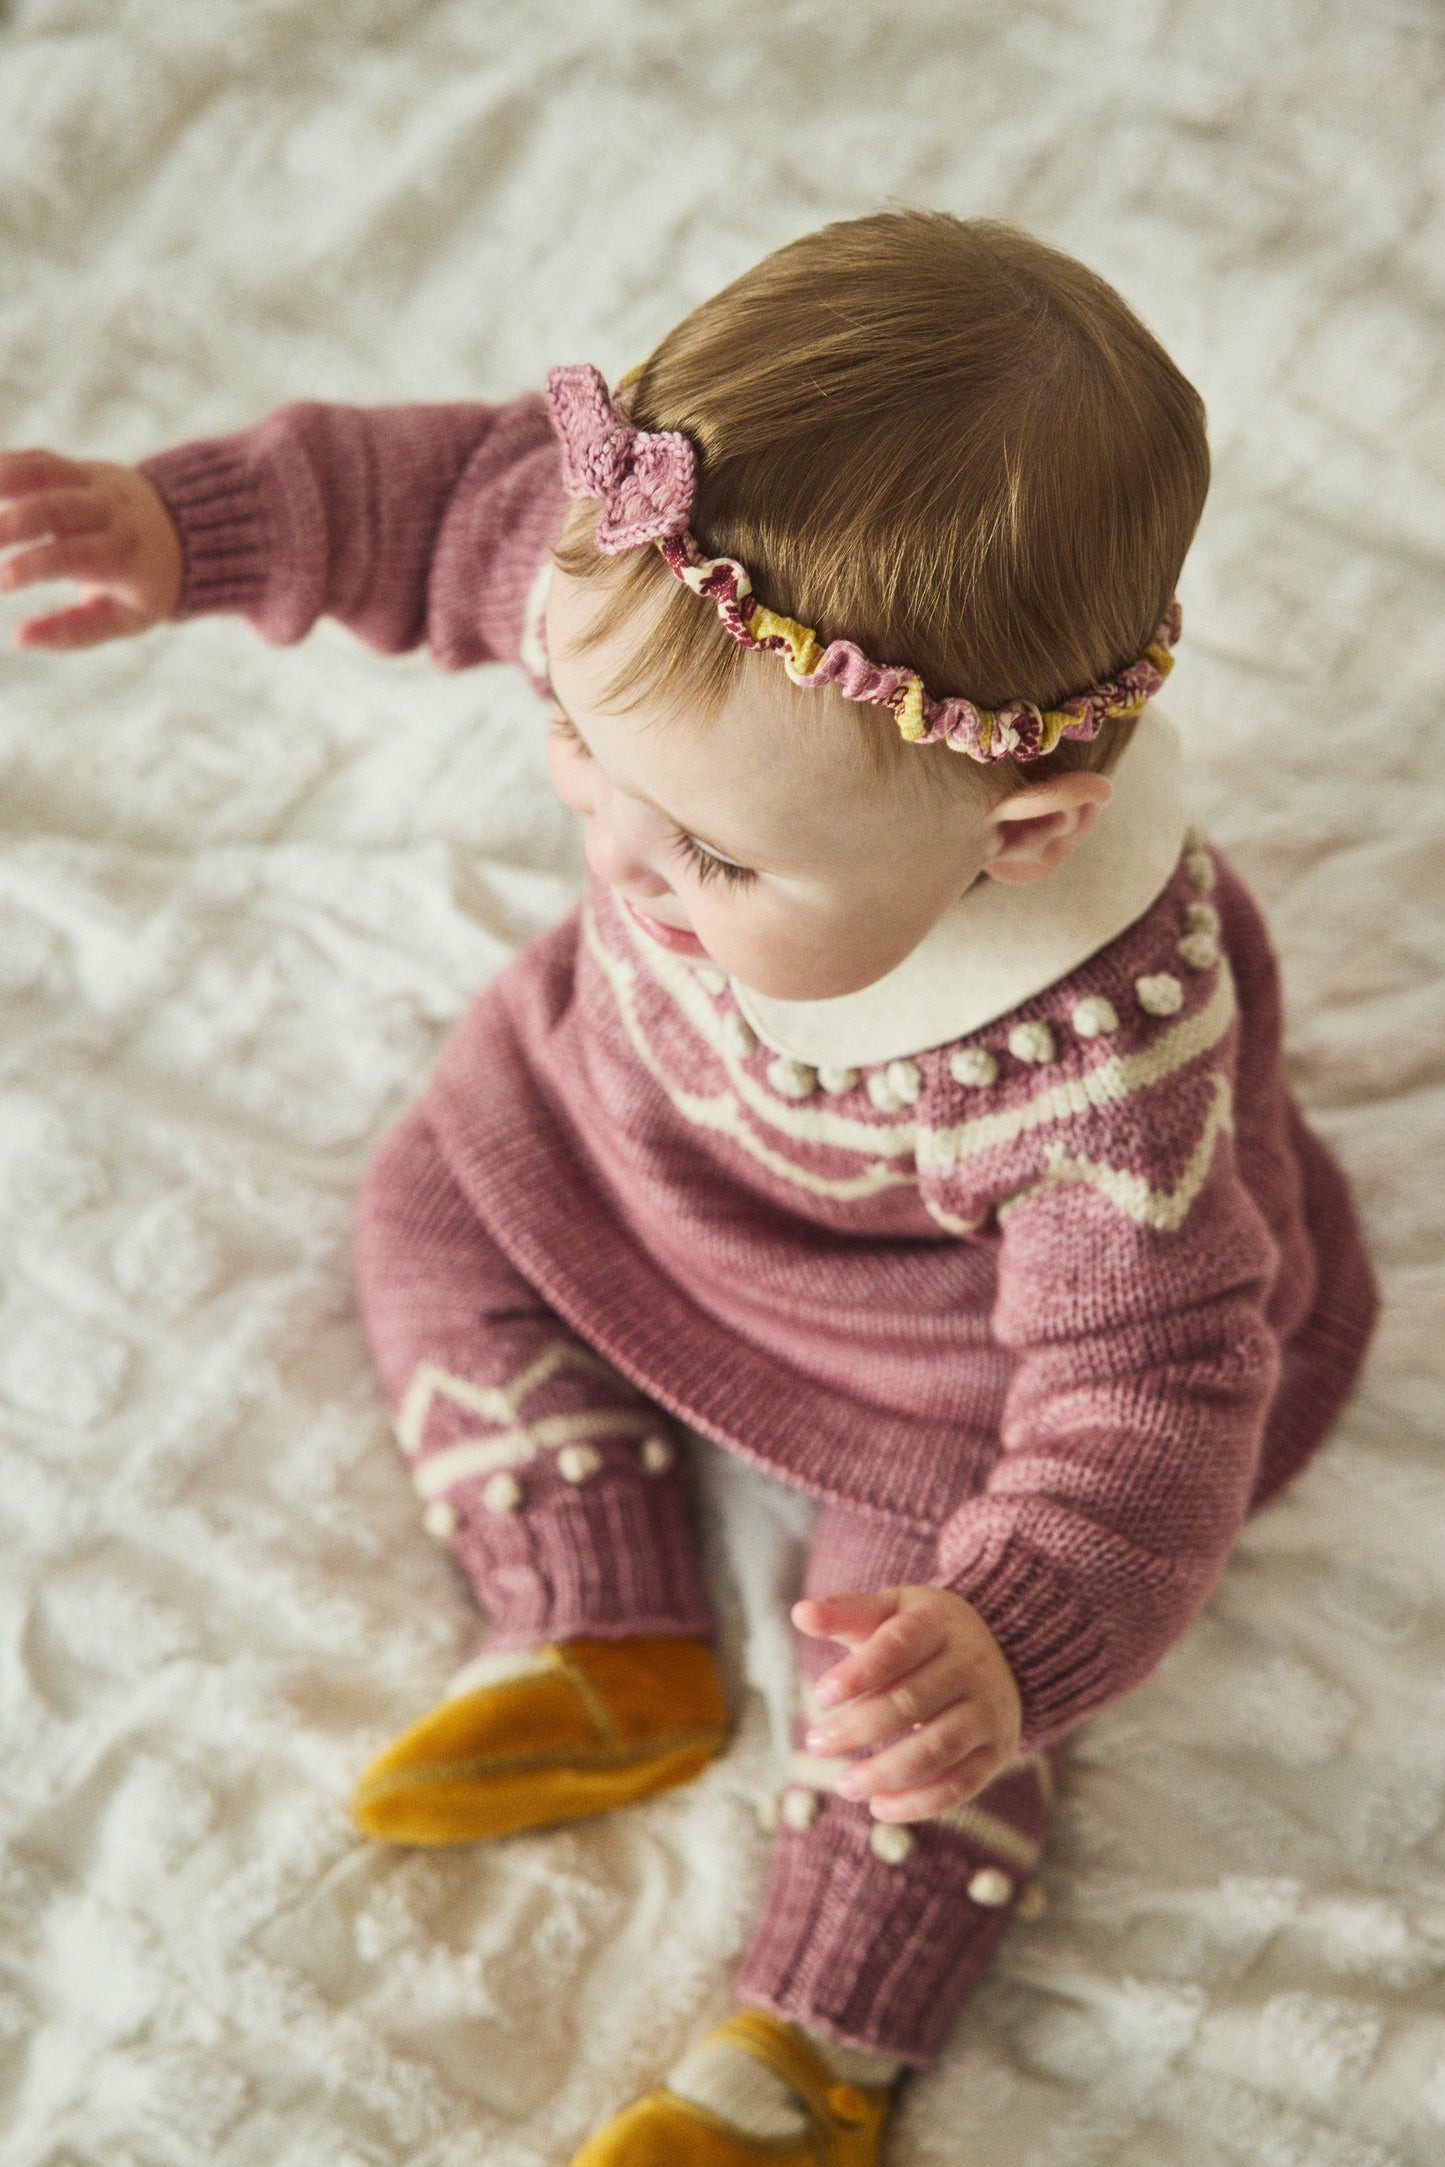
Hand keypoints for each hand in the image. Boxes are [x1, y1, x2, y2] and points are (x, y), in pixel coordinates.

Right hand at [0, 448, 183, 648]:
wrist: (184, 530)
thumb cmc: (144, 585)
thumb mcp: (123, 619)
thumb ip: (73, 631)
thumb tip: (18, 638)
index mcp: (126, 553)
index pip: (76, 555)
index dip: (35, 565)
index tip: (1, 582)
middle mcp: (110, 510)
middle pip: (55, 508)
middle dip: (9, 523)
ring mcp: (93, 483)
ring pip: (42, 471)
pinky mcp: (76, 467)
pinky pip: (36, 459)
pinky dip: (3, 466)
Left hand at [792, 1585, 1022, 1822]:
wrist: (997, 1652)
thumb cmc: (921, 1632)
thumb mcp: (889, 1611)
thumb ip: (845, 1613)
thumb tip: (801, 1613)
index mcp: (939, 1623)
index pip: (898, 1646)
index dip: (858, 1673)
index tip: (819, 1695)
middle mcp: (970, 1666)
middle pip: (911, 1702)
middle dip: (859, 1728)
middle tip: (816, 1743)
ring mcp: (987, 1710)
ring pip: (937, 1748)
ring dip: (885, 1773)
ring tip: (844, 1785)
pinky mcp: (996, 1750)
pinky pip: (960, 1784)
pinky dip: (919, 1802)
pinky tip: (879, 1807)